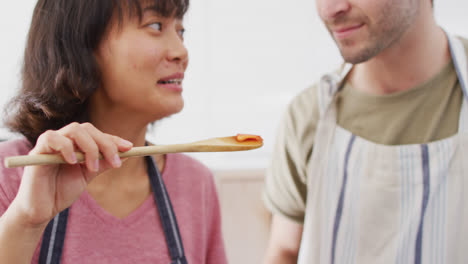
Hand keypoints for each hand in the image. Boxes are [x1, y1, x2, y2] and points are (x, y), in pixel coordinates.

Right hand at [10, 122, 132, 227]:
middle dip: (105, 143)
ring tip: (92, 167)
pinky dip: (66, 147)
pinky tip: (73, 162)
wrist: (41, 210)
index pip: (97, 134)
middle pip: (88, 128)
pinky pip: (52, 138)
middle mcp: (64, 140)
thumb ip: (103, 164)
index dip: (113, 139)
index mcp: (76, 144)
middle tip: (115, 162)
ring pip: (74, 130)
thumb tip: (125, 155)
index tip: (130, 148)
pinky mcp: (37, 151)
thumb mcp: (88, 176)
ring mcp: (50, 143)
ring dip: (89, 147)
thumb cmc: (61, 192)